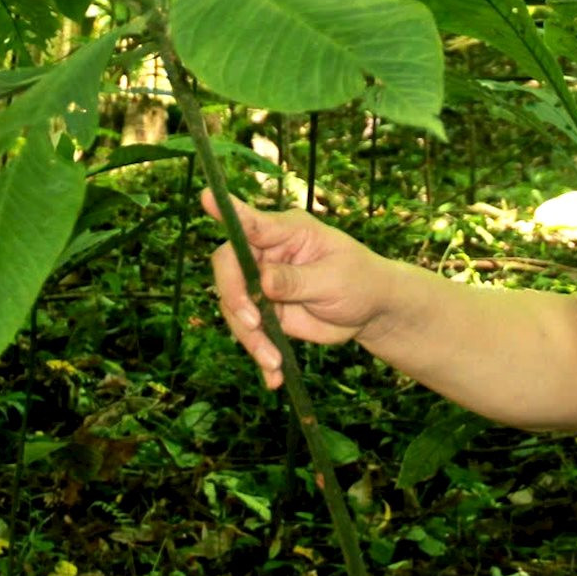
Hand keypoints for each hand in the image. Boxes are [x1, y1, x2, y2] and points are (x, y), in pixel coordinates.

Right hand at [200, 189, 400, 388]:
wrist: (370, 310)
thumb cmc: (360, 280)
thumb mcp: (334, 279)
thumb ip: (297, 280)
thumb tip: (263, 281)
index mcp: (286, 231)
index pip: (251, 221)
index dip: (227, 210)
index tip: (207, 198)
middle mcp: (267, 253)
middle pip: (229, 269)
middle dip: (236, 299)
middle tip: (253, 325)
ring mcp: (262, 282)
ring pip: (235, 307)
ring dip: (250, 337)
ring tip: (273, 363)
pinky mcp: (265, 310)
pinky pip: (249, 331)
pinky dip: (259, 354)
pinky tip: (273, 377)